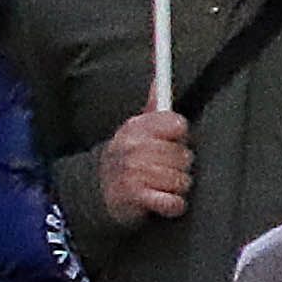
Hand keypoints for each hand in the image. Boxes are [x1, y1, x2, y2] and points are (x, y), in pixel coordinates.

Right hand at [100, 109, 194, 224]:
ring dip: (176, 187)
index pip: (177, 124)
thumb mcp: (135, 129)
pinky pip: (172, 202)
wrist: (97, 191)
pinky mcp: (136, 196)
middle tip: (164, 169)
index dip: (179, 136)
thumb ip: (153, 104)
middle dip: (179, 166)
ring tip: (160, 185)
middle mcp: (134, 147)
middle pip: (183, 155)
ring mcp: (134, 172)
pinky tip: (164, 201)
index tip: (172, 142)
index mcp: (136, 127)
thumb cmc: (125, 159)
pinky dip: (173, 205)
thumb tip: (160, 76)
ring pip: (181, 180)